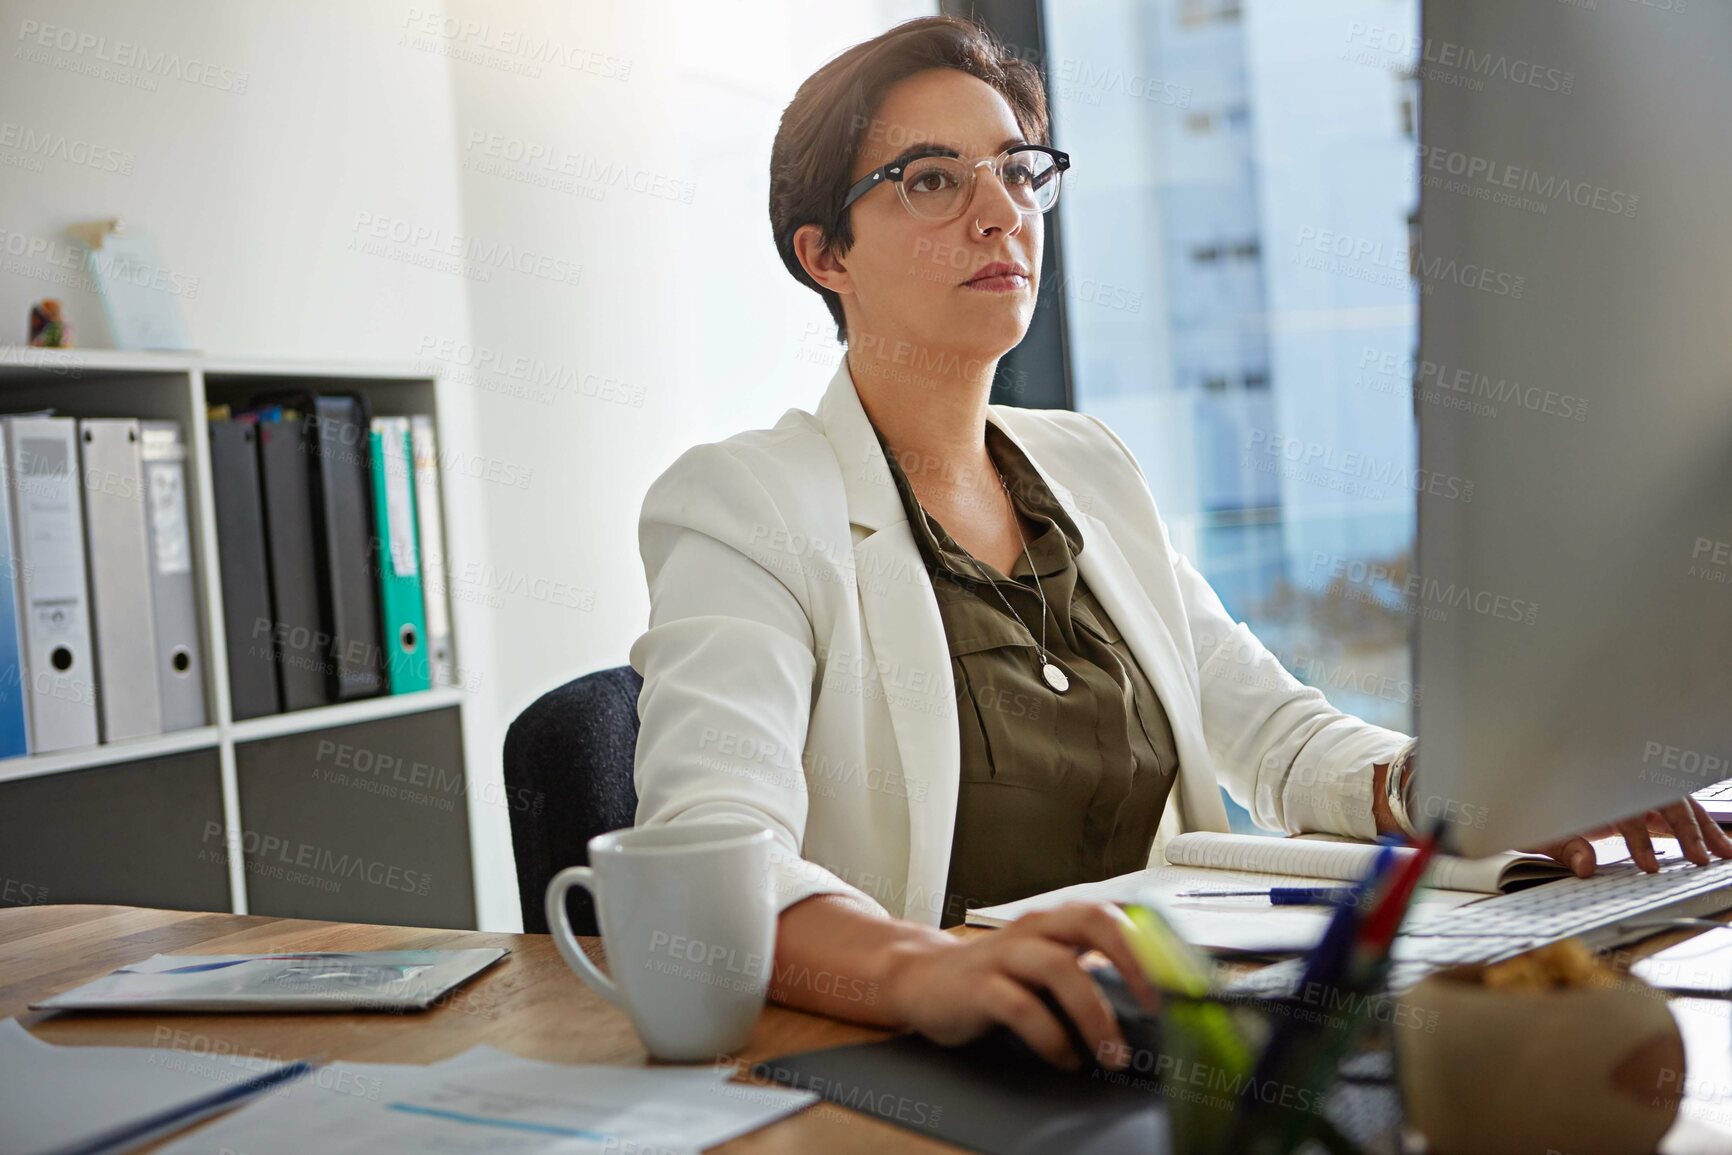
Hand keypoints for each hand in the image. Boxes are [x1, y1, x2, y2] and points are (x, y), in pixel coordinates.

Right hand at [877, 901, 1159, 1071]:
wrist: (918, 980)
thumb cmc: (992, 977)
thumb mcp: (1044, 967)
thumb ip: (1087, 972)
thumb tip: (1149, 999)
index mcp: (1055, 922)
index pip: (1112, 915)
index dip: (1151, 944)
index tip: (1180, 982)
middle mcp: (1033, 929)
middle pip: (1091, 920)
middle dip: (1131, 961)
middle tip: (1154, 1006)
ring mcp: (1003, 955)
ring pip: (1059, 967)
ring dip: (1094, 1015)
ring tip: (1111, 1054)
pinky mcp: (977, 986)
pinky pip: (1019, 1006)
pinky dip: (1049, 1036)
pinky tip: (1063, 1057)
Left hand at [1528, 796, 1731, 877]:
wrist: (1521, 792)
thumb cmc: (1532, 810)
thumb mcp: (1540, 832)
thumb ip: (1565, 847)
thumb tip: (1585, 866)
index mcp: (1594, 789)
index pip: (1625, 814)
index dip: (1639, 840)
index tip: (1649, 866)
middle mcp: (1617, 784)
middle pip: (1661, 800)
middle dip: (1685, 829)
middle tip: (1700, 859)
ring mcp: (1630, 790)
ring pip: (1675, 801)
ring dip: (1702, 826)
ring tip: (1724, 852)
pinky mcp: (1637, 802)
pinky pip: (1670, 808)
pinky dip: (1693, 824)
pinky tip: (1710, 844)